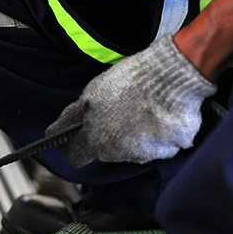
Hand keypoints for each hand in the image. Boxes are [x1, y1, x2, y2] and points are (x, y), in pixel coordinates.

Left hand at [48, 36, 216, 166]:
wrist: (171, 78)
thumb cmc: (129, 82)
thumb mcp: (91, 93)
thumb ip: (75, 115)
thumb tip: (61, 127)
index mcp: (95, 142)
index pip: (76, 156)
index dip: (75, 144)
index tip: (78, 134)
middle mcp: (118, 155)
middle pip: (106, 152)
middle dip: (107, 136)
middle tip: (117, 113)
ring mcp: (145, 154)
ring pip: (132, 150)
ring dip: (132, 136)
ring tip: (140, 111)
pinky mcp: (169, 151)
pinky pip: (157, 146)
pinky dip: (155, 135)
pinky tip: (158, 116)